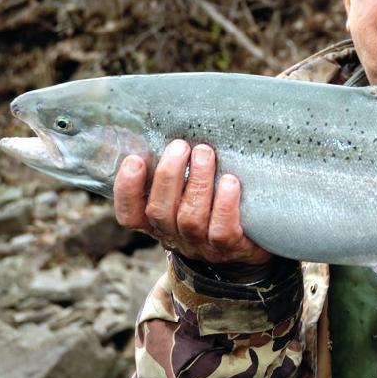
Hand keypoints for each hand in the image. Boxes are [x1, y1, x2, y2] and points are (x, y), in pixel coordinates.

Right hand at [113, 140, 273, 279]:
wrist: (248, 249)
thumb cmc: (213, 209)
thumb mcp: (187, 194)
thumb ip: (177, 173)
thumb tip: (168, 128)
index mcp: (157, 222)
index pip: (129, 214)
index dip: (127, 189)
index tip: (134, 160)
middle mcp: (174, 236)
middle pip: (160, 211)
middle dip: (168, 175)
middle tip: (180, 146)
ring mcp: (201, 245)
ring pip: (190, 217)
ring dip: (197, 182)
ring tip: (205, 153)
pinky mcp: (230, 248)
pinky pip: (222, 230)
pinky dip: (225, 204)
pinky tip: (230, 182)